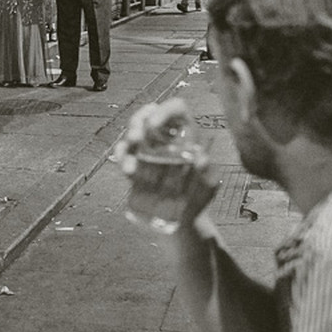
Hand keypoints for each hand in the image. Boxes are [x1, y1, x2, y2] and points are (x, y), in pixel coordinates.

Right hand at [112, 99, 216, 223]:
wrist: (183, 222)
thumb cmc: (199, 197)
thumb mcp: (209, 184)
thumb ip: (208, 172)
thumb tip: (200, 160)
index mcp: (187, 134)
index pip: (176, 109)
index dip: (164, 110)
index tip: (153, 125)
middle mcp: (166, 138)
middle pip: (147, 117)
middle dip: (137, 123)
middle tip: (136, 138)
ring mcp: (149, 151)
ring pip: (132, 134)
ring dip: (127, 143)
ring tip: (131, 162)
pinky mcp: (136, 166)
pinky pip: (124, 155)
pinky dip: (122, 158)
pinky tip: (128, 169)